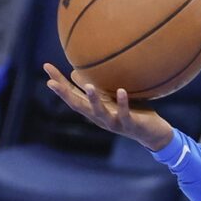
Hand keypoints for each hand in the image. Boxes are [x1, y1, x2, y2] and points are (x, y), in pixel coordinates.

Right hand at [43, 62, 176, 150]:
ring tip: (89, 87)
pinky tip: (122, 90)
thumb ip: (96, 89)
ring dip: (93, 101)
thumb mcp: (111, 98)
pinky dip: (122, 103)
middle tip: (51, 82)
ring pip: (99, 113)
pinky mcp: (130, 125)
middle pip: (78, 106)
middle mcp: (100, 118)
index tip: (46, 67)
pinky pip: (125, 115)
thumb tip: (75, 72)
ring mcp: (114, 123)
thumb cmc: (132, 112)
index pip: (72, 94)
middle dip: (64, 94)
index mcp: (94, 110)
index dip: (59, 82)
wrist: (153, 134)